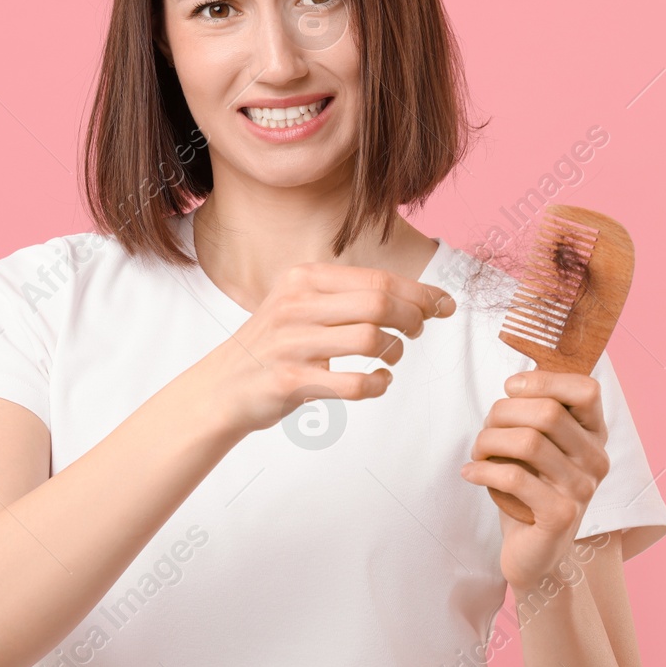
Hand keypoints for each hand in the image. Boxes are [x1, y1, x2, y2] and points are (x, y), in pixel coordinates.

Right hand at [194, 262, 455, 436]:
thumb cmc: (274, 347)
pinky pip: (353, 382)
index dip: (419, 292)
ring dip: (395, 350)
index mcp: (303, 279)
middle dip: (413, 317)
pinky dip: (377, 385)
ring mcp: (291, 343)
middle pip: (379, 303)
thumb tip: (418, 298)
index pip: (377, 279)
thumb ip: (348, 296)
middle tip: (420, 331)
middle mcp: (296, 305)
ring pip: (370, 338)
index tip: (444, 305)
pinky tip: (378, 382)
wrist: (221, 388)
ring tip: (393, 357)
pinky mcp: (289, 381)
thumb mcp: (301, 304)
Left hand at [459, 370, 610, 591]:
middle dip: (502, 413)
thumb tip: (515, 384)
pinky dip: (483, 470)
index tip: (511, 390)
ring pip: (528, 442)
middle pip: (548, 412)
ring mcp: (582, 489)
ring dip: (489, 441)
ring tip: (477, 452)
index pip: (586, 389)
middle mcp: (595, 459)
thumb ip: (537, 414)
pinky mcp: (560, 515)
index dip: (544, 380)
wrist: (535, 552)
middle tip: (485, 429)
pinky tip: (471, 473)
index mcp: (595, 434)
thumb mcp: (541, 445)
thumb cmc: (532, 489)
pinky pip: (514, 478)